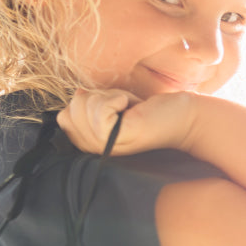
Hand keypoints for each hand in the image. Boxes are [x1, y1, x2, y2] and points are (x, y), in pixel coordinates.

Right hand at [57, 88, 196, 155]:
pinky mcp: (120, 138)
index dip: (84, 101)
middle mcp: (95, 151)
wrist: (181, 118)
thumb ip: (90, 104)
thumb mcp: (111, 105)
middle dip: (94, 97)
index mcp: (90, 144)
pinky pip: (98, 111)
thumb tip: (77, 94)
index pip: (63, 119)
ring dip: (106, 97)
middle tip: (121, 106)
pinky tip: (129, 106)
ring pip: (82, 109)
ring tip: (127, 107)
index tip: (111, 105)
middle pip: (69, 113)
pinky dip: (113, 98)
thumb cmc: (148, 111)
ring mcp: (107, 147)